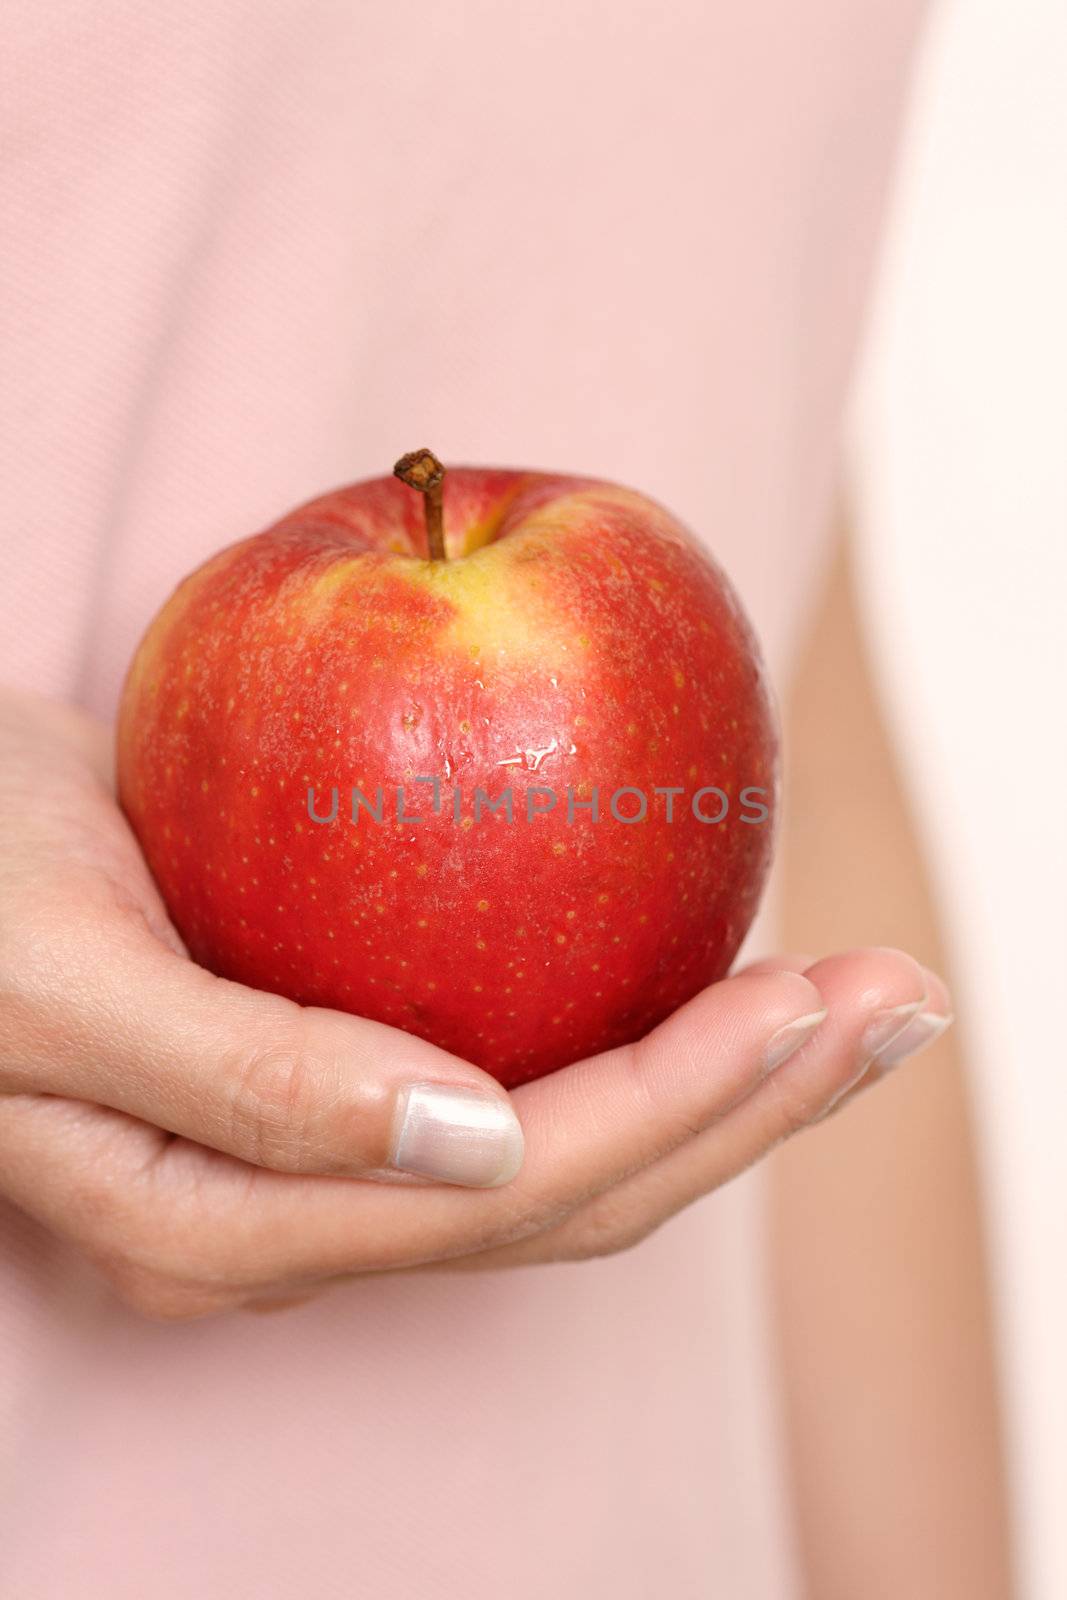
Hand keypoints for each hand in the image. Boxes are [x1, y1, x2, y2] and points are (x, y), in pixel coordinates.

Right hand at [0, 688, 951, 1319]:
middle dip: (749, 1109)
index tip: (800, 1007)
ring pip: (571, 1144)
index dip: (667, 1111)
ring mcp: (331, 1151)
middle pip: (572, 1193)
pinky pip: (529, 1070)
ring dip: (728, 1077)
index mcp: (226, 1224)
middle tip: (899, 1004)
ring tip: (862, 1002)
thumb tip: (469, 1149)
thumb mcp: (60, 982)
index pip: (501, 1197)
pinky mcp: (351, 1070)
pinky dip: (646, 1029)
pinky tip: (731, 979)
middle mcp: (297, 1211)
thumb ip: (248, 1083)